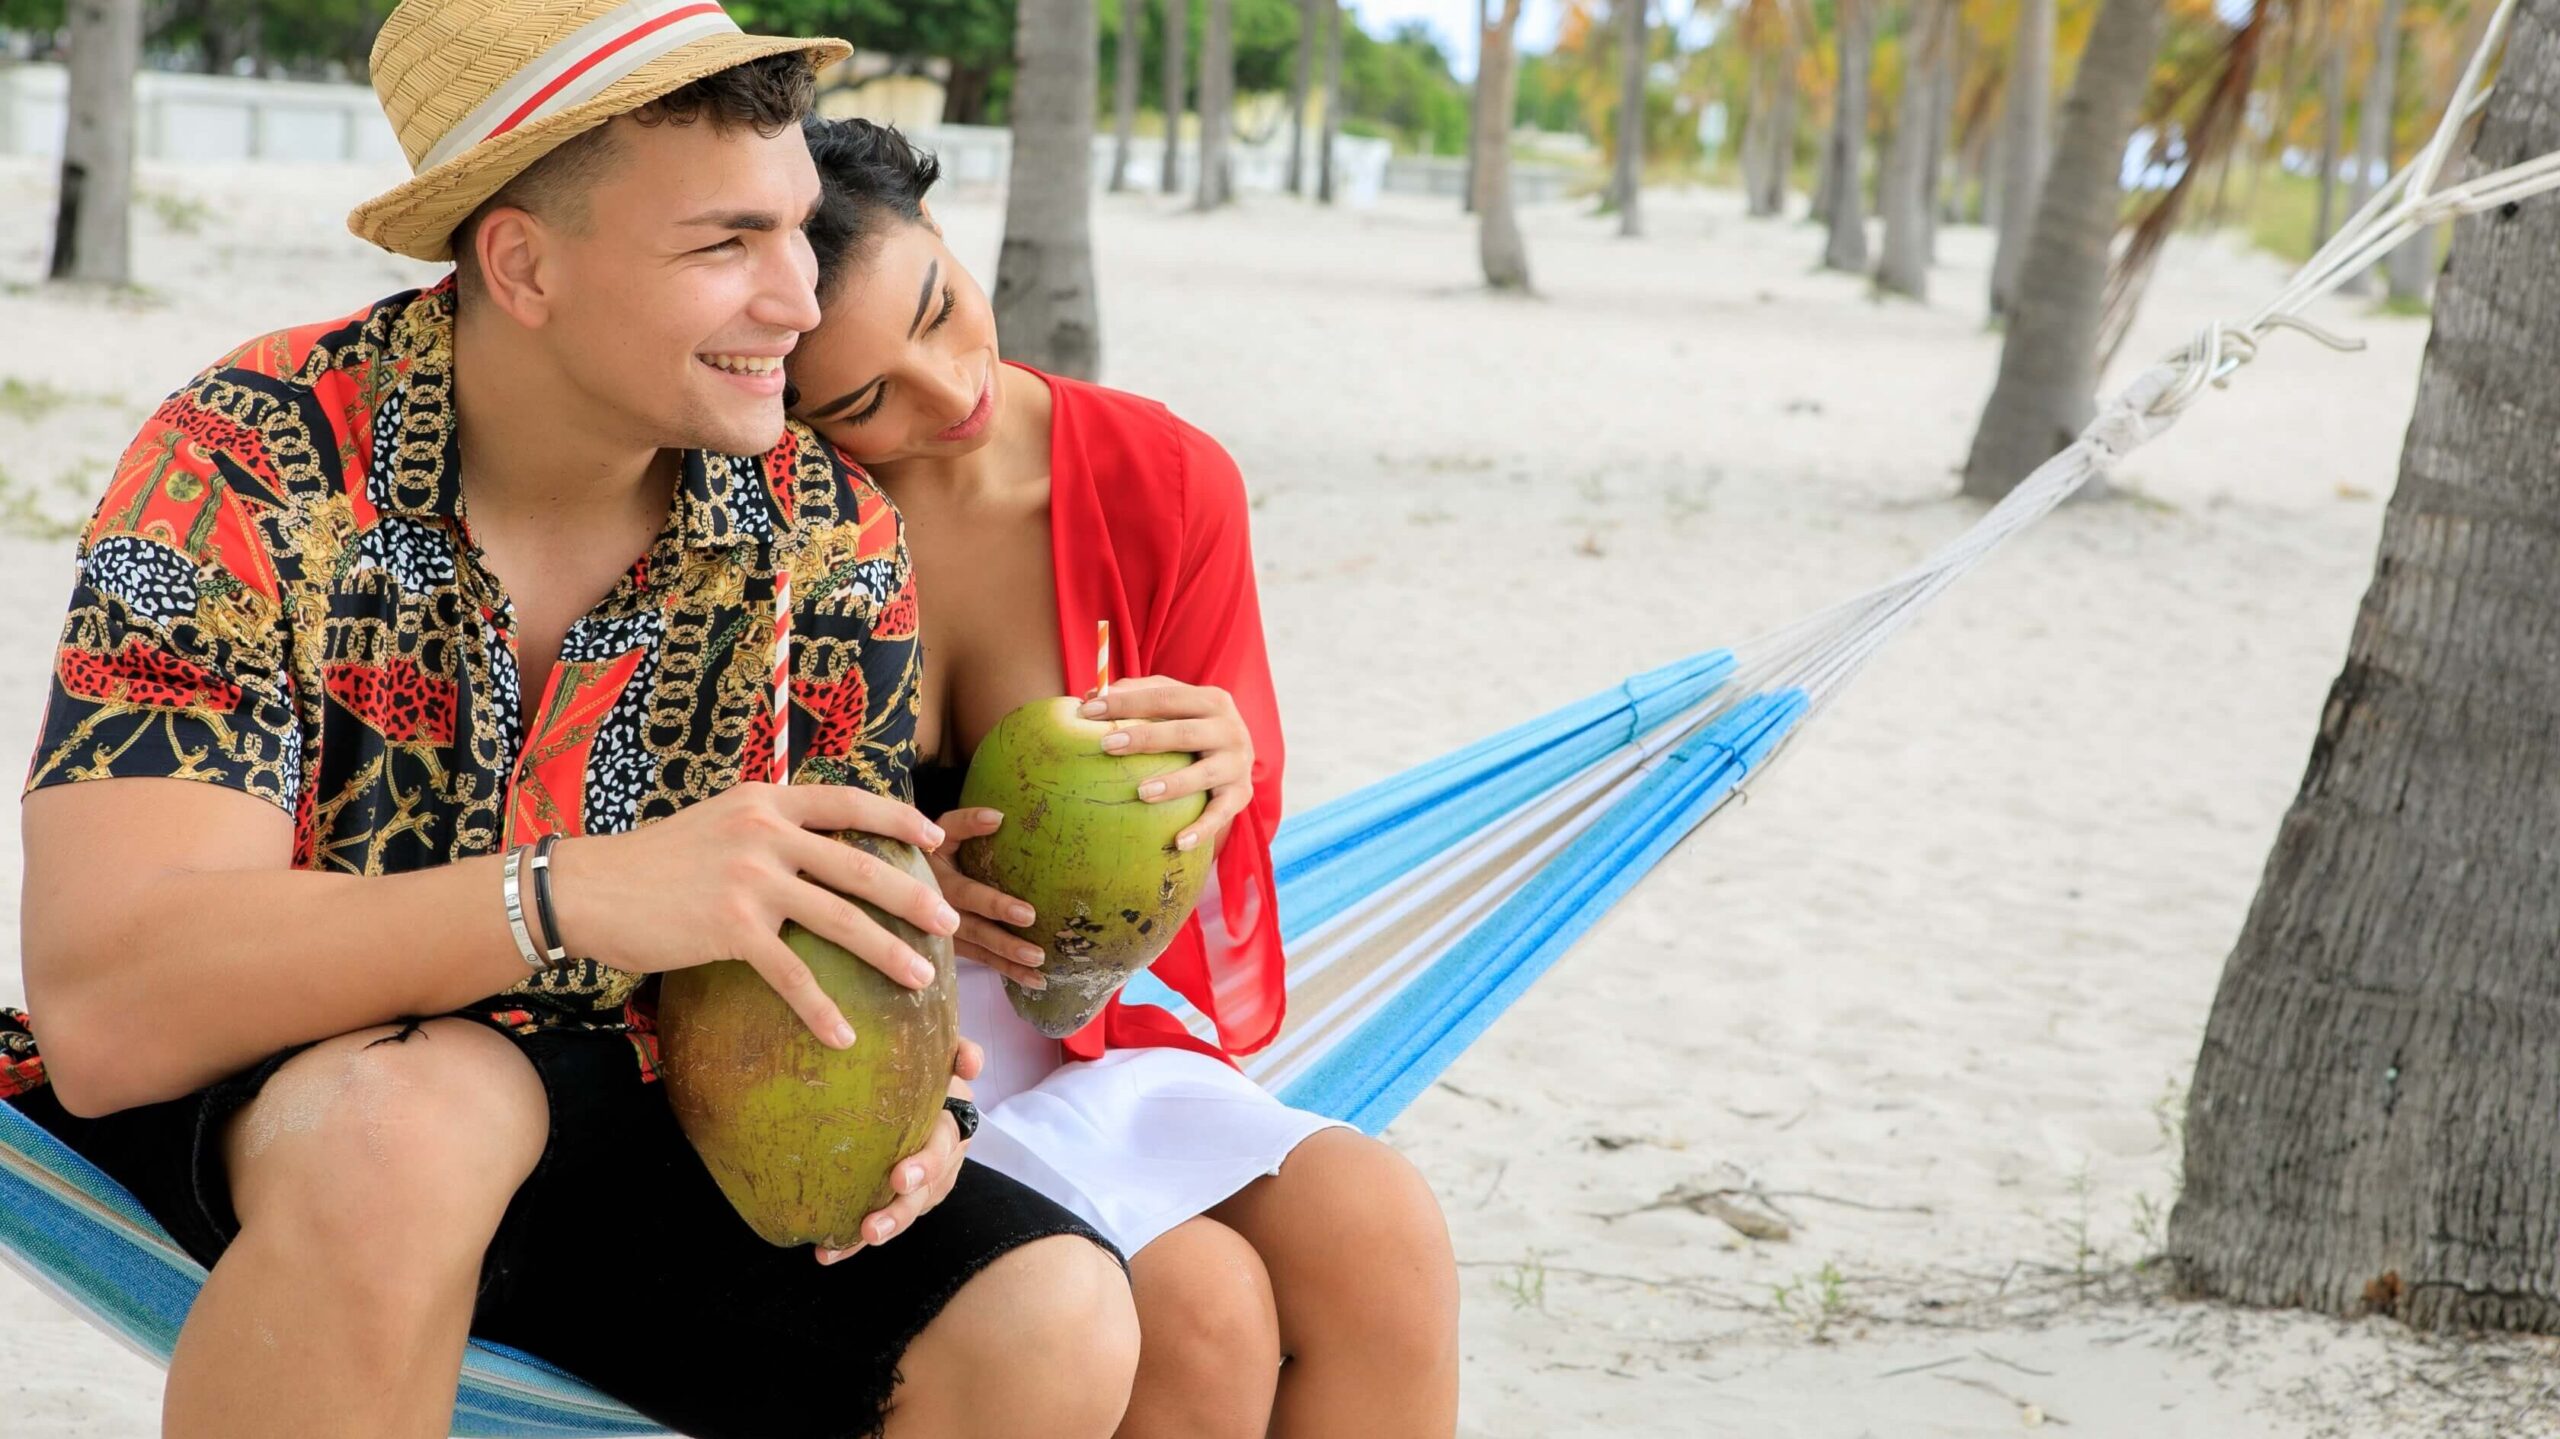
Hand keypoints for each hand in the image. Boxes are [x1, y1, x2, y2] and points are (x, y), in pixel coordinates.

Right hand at [547, 783, 961, 1049]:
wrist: (588, 888)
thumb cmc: (655, 861)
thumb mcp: (719, 822)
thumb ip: (769, 826)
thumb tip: (818, 844)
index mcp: (766, 802)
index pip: (847, 802)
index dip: (897, 820)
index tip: (936, 840)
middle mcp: (764, 833)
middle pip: (859, 865)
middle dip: (913, 897)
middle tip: (950, 924)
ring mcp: (749, 879)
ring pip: (839, 920)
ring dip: (887, 953)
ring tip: (921, 980)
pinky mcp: (730, 927)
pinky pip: (791, 973)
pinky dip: (820, 1009)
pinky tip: (843, 1036)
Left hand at [815, 1037, 984, 1263]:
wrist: (902, 1086)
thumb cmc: (920, 1067)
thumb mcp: (939, 1053)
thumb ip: (957, 1050)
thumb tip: (971, 1063)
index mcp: (953, 1123)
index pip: (946, 1144)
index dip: (927, 1163)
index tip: (899, 1178)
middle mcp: (944, 1157)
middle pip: (926, 1190)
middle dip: (900, 1210)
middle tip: (873, 1226)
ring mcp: (925, 1182)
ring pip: (907, 1211)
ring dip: (882, 1229)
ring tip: (853, 1242)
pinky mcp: (903, 1197)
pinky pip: (880, 1220)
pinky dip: (852, 1242)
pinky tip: (827, 1253)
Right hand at [928, 807, 1047, 989]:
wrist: (897, 888)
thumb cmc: (930, 855)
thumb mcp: (939, 836)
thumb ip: (965, 825)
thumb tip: (999, 817)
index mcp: (932, 872)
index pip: (946, 852)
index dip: (969, 847)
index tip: (1000, 828)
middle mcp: (935, 904)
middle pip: (965, 907)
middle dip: (996, 911)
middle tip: (1029, 915)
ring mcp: (944, 932)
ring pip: (978, 942)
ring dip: (1007, 952)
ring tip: (1038, 959)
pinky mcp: (955, 950)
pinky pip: (984, 960)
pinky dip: (1010, 971)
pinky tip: (1037, 981)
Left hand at [1078, 676, 1254, 852]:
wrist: (1238, 755)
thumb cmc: (1192, 726)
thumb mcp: (1173, 706)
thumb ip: (1137, 696)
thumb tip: (1090, 697)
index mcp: (1210, 700)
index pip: (1165, 696)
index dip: (1126, 702)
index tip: (1089, 710)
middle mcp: (1229, 729)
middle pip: (1184, 732)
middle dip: (1145, 738)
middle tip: (1107, 746)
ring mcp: (1237, 763)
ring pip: (1205, 773)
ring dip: (1174, 783)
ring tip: (1142, 793)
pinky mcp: (1241, 793)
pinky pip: (1221, 814)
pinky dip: (1203, 829)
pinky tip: (1179, 842)